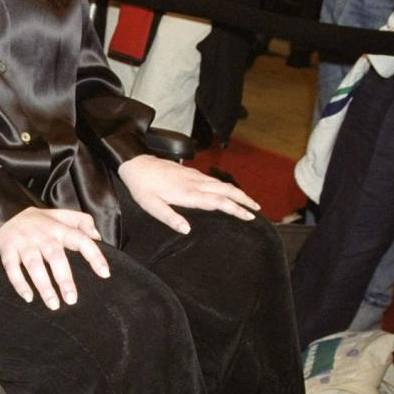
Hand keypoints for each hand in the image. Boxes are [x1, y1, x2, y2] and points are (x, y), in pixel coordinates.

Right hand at [0, 207, 108, 308]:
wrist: (4, 211)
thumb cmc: (38, 219)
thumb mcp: (61, 215)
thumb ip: (82, 221)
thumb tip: (98, 236)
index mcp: (58, 229)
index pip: (81, 240)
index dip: (94, 255)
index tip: (105, 273)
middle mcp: (42, 236)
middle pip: (55, 257)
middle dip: (64, 279)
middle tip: (72, 299)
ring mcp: (24, 243)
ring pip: (34, 266)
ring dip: (44, 286)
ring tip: (53, 304)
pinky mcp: (7, 250)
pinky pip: (12, 268)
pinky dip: (19, 283)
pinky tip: (28, 297)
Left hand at [117, 156, 258, 233]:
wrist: (136, 164)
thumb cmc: (142, 187)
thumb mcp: (151, 206)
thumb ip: (169, 218)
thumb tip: (187, 230)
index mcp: (187, 194)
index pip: (218, 202)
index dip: (235, 209)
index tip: (249, 216)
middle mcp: (195, 183)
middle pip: (226, 190)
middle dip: (244, 199)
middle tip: (257, 210)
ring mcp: (194, 176)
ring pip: (222, 183)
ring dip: (237, 192)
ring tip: (249, 202)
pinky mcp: (191, 172)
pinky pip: (214, 180)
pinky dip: (226, 187)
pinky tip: (228, 192)